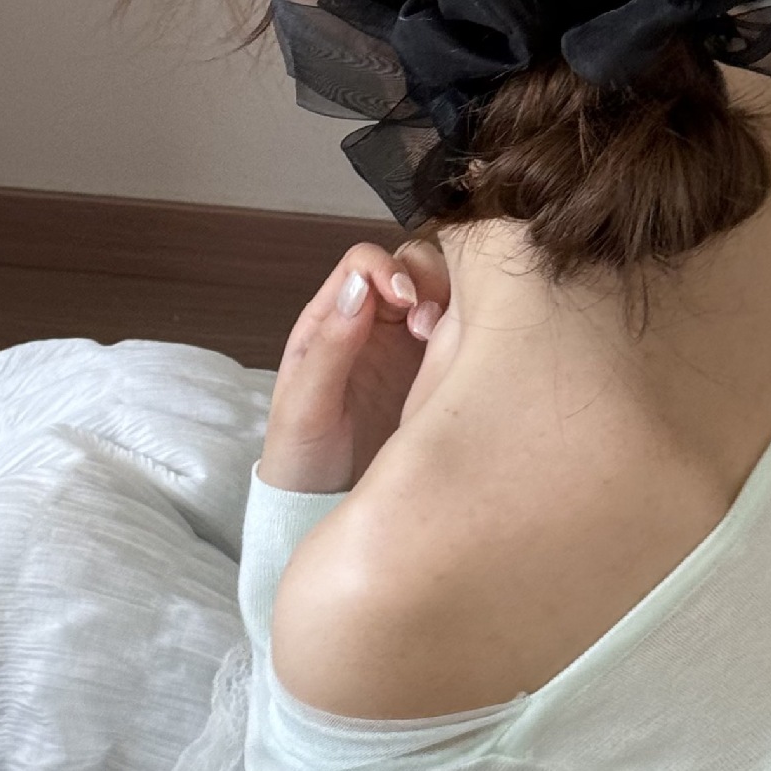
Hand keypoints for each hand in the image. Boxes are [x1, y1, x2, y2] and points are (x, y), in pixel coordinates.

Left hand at [260, 239, 449, 494]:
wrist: (320, 506)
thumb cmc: (301, 456)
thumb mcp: (304, 405)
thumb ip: (329, 346)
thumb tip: (360, 288)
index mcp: (332, 319)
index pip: (363, 264)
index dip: (386, 268)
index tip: (403, 299)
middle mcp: (373, 323)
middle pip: (410, 268)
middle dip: (426, 282)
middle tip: (426, 326)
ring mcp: (407, 348)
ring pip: (442, 297)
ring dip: (451, 306)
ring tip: (445, 344)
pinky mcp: (436, 374)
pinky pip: (460, 338)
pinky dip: (469, 337)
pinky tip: (464, 363)